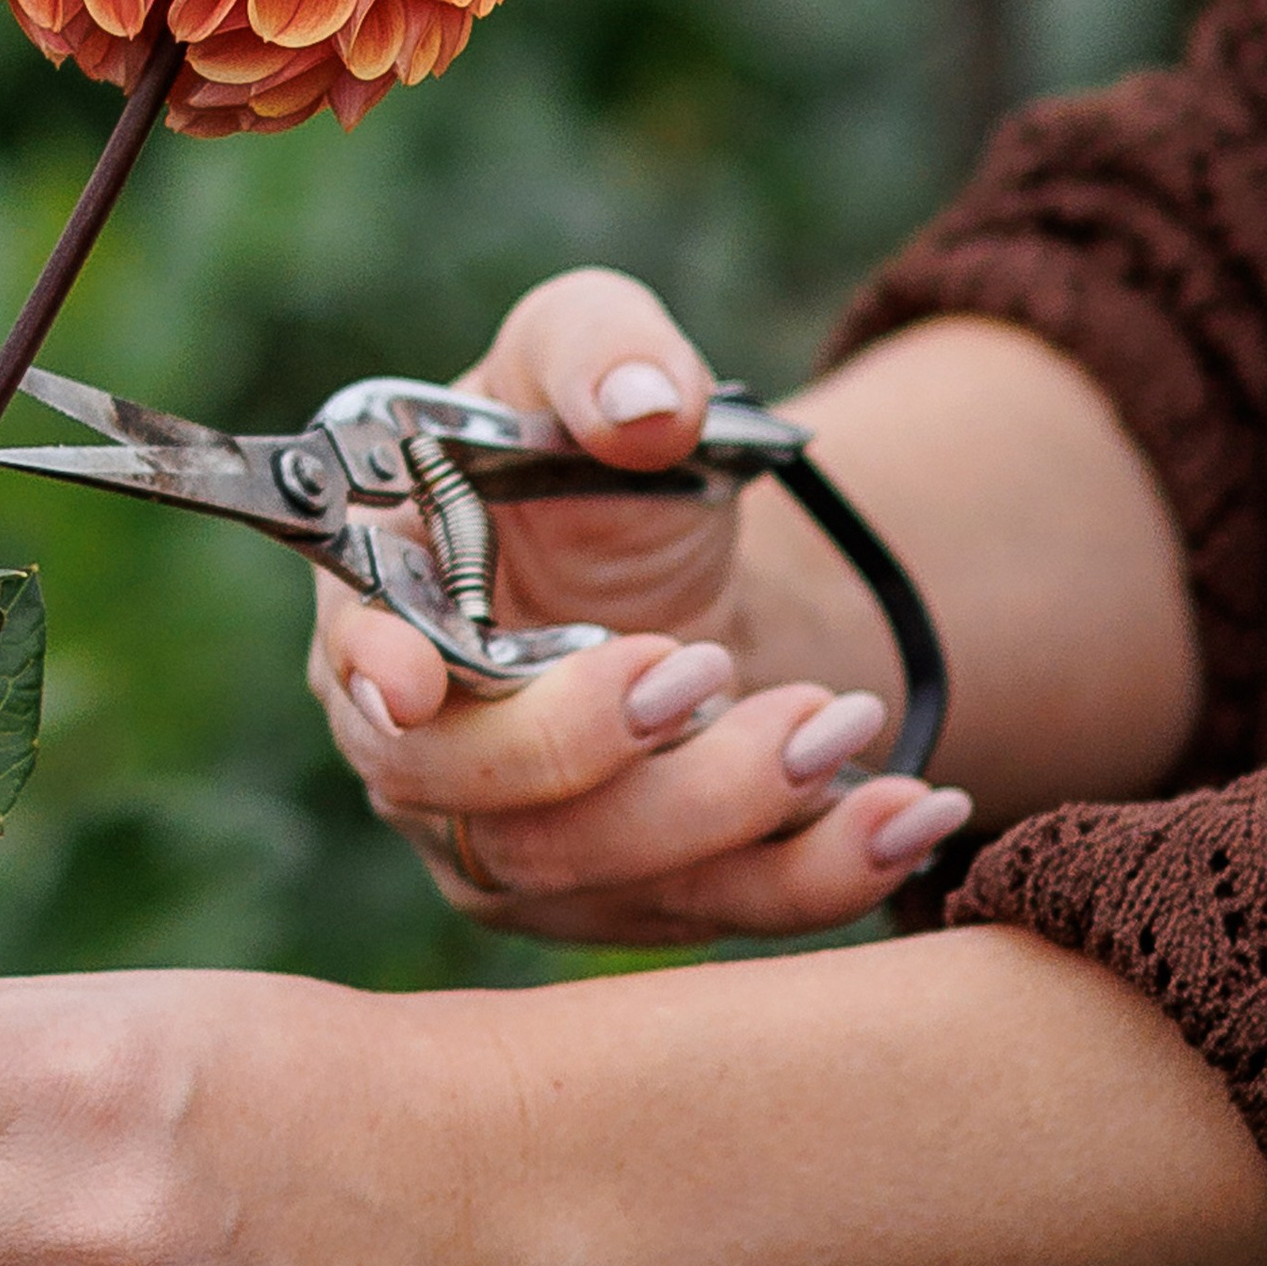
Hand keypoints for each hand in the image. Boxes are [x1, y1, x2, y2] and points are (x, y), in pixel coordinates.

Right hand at [306, 266, 968, 940]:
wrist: (687, 575)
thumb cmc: (600, 458)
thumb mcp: (596, 347)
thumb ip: (601, 347)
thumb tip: (643, 409)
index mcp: (376, 600)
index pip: (352, 661)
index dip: (376, 679)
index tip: (419, 682)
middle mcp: (412, 746)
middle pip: (470, 798)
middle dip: (592, 746)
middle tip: (709, 665)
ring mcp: (499, 846)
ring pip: (587, 875)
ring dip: (726, 808)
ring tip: (841, 720)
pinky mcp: (606, 905)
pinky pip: (703, 918)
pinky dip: (817, 875)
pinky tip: (914, 812)